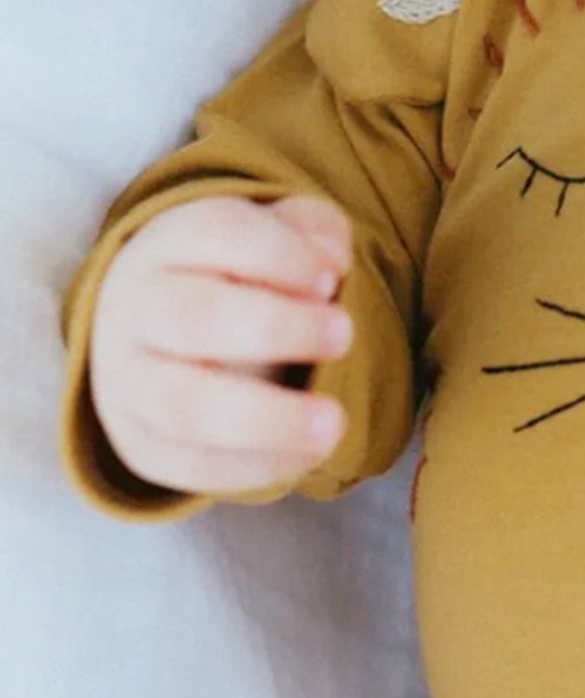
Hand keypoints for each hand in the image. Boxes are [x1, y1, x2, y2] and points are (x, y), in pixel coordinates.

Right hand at [86, 193, 355, 496]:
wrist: (153, 323)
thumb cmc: (241, 268)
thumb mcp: (280, 230)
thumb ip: (313, 231)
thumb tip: (331, 264)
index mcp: (175, 241)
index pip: (221, 234)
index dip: (282, 256)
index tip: (332, 279)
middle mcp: (138, 307)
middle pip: (195, 317)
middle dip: (277, 329)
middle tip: (345, 336)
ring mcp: (127, 379)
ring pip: (183, 405)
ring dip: (265, 420)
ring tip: (332, 427)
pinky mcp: (137, 442)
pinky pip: (186, 464)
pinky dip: (251, 467)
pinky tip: (308, 457)